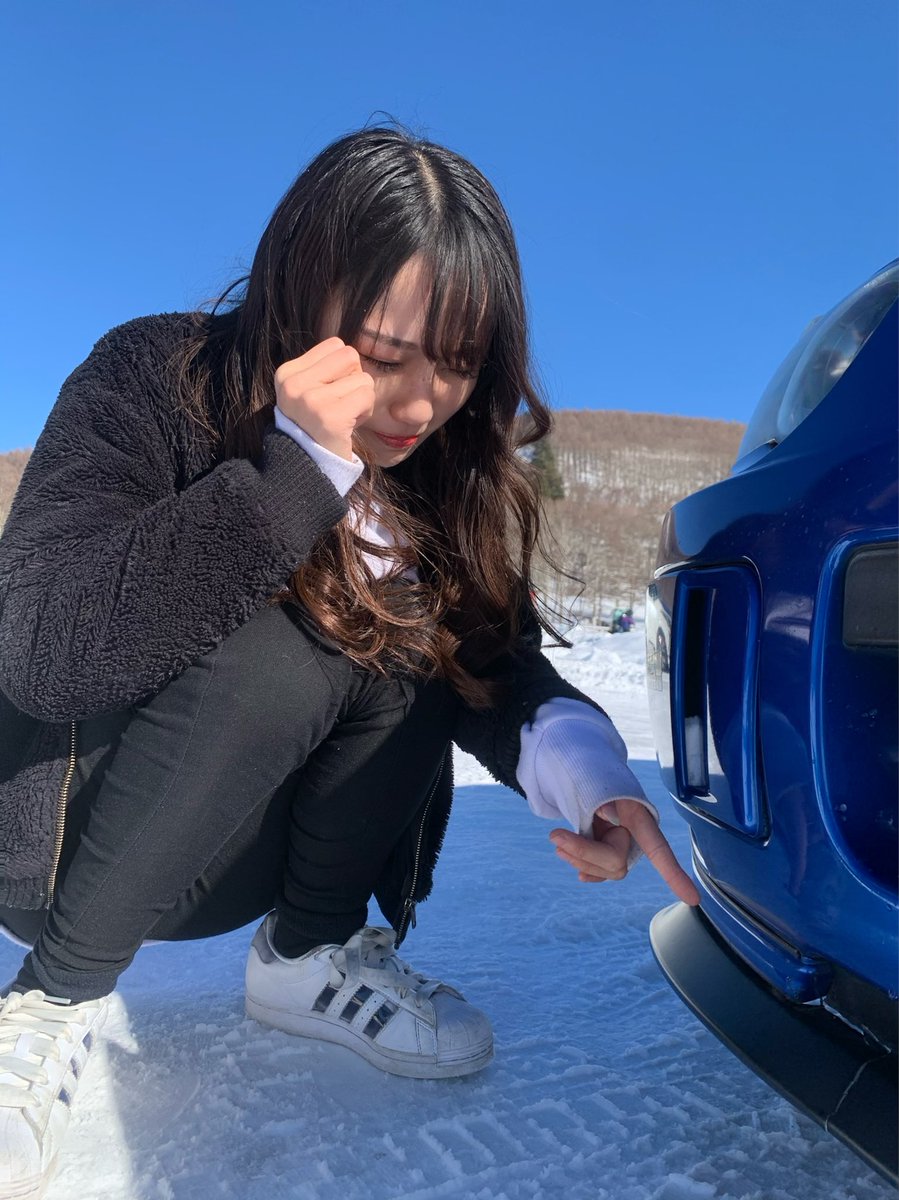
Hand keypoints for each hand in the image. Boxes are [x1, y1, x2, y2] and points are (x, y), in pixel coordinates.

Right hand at [274, 337, 374, 461]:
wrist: (308, 469)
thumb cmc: (316, 427)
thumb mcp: (307, 391)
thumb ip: (325, 368)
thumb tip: (352, 350)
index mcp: (286, 373)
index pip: (335, 345)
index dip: (341, 369)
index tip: (330, 394)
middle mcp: (294, 384)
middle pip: (349, 355)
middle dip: (353, 380)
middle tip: (341, 405)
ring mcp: (311, 400)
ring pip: (362, 378)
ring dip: (361, 399)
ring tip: (344, 418)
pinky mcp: (331, 416)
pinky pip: (367, 396)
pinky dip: (366, 411)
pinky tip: (350, 425)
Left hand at [550, 798, 700, 905]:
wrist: (587, 784)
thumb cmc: (597, 781)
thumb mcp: (600, 784)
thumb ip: (604, 796)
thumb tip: (606, 813)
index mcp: (641, 820)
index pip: (660, 850)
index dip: (674, 874)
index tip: (693, 899)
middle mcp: (636, 839)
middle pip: (615, 862)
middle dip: (584, 851)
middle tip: (554, 836)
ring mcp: (622, 850)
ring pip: (604, 870)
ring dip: (577, 856)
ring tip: (556, 839)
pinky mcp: (608, 857)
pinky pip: (599, 873)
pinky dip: (584, 867)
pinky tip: (575, 867)